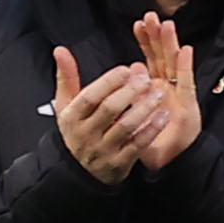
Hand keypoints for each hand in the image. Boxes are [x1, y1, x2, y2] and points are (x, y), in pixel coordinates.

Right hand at [54, 45, 175, 181]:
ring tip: (158, 93)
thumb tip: (60, 50)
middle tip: (146, 79)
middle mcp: (86, 134)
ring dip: (145, 108)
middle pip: (109, 109)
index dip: (109, 82)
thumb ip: (67, 77)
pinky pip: (138, 144)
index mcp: (72, 117)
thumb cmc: (76, 131)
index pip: (89, 97)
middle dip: (130, 91)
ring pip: (126, 126)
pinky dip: (152, 129)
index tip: (126, 69)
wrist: (78, 172)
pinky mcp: (119, 163)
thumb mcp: (66, 106)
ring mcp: (102, 149)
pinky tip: (163, 115)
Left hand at [129, 10, 204, 164]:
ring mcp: (178, 93)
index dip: (144, 41)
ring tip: (167, 25)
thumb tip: (132, 66)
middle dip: (157, 36)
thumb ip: (131, 89)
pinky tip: (185, 50)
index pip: (149, 58)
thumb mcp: (132, 110)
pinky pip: (186, 82)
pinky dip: (185, 66)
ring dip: (171, 44)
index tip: (137, 23)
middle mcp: (167, 86)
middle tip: (151, 16)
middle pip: (162, 56)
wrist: (167, 159)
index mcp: (152, 86)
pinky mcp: (188, 104)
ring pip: (174, 64)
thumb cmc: (148, 135)